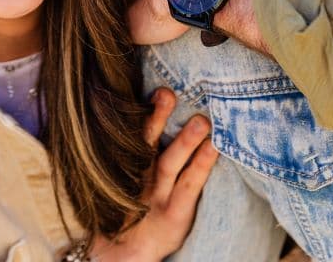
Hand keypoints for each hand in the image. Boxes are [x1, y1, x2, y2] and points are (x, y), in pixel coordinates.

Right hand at [89, 89, 218, 261]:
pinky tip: (213, 148)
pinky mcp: (174, 214)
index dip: (139, 113)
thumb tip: (120, 120)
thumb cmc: (126, 217)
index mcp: (125, 170)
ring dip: (184, 140)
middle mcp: (138, 179)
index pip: (131, 136)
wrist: (120, 257)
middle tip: (166, 92)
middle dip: (156, 118)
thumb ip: (130, 154)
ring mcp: (156, 197)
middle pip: (145, 144)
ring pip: (169, 163)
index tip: (147, 88)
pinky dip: (201, 165)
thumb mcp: (121, 185)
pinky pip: (190, 185)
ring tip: (200, 120)